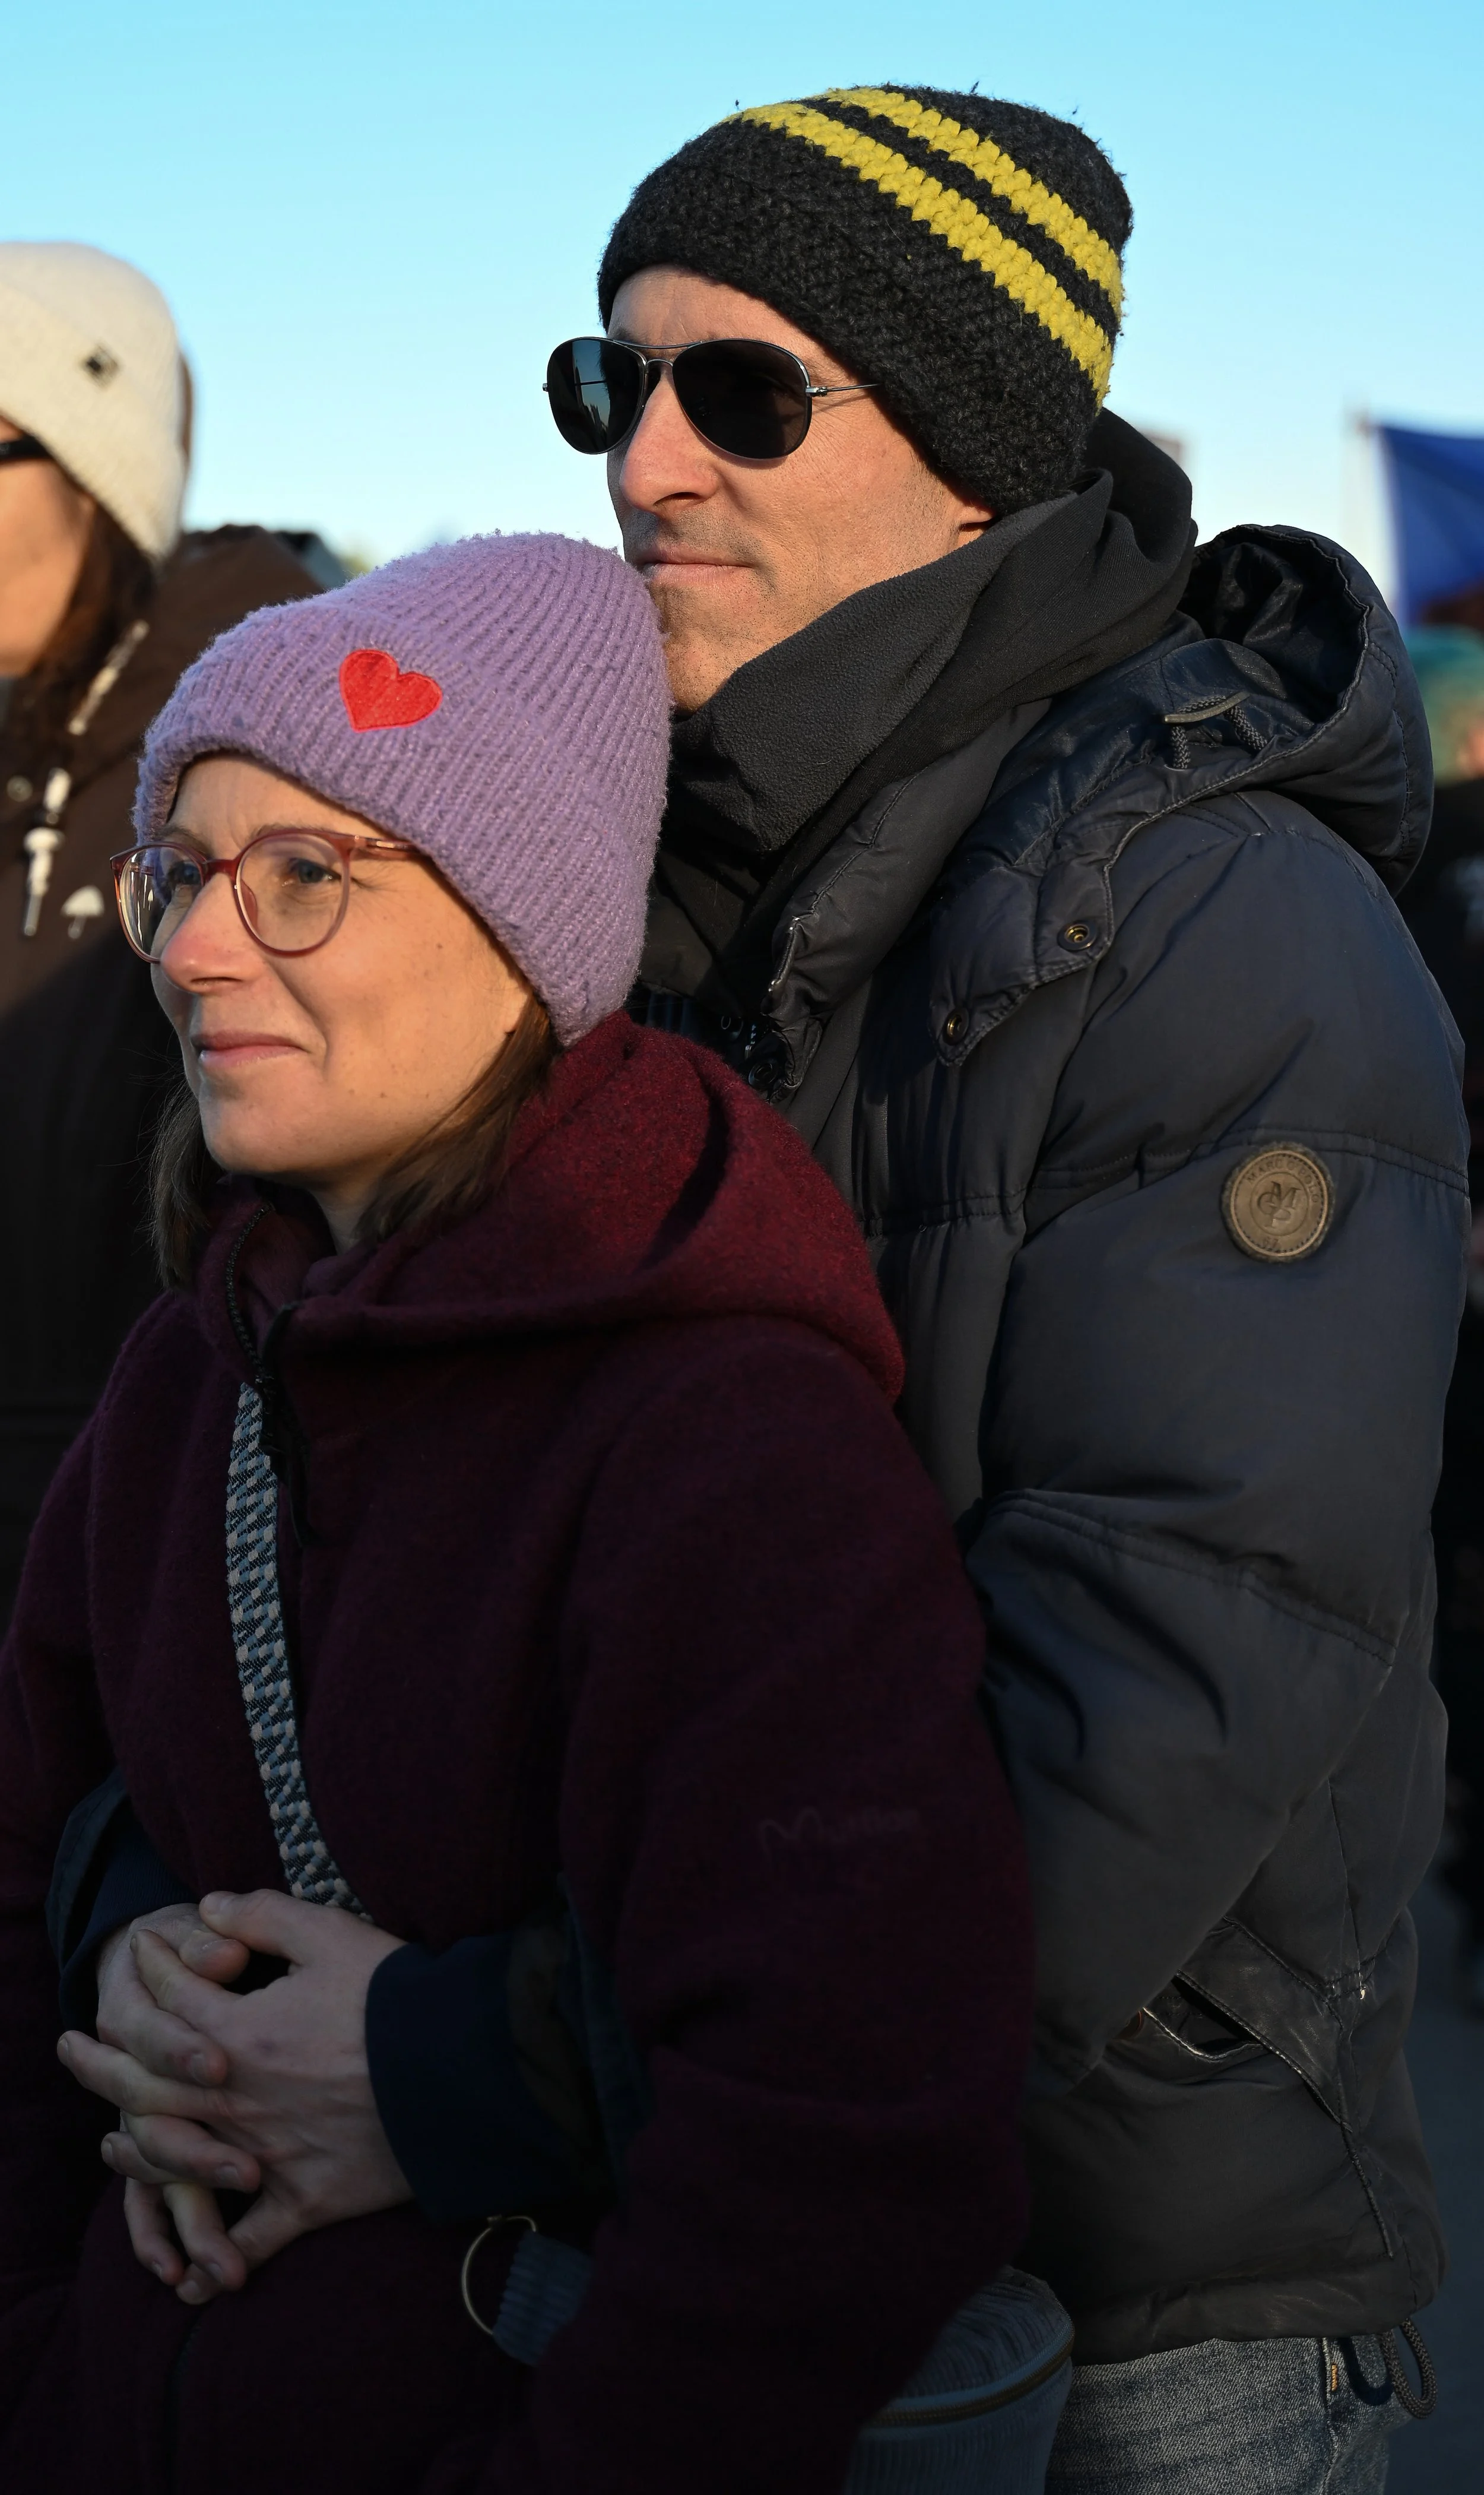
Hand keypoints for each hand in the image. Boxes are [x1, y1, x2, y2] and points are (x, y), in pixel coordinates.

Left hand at [59, 1890, 411, 2302]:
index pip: (174, 1996)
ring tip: (111, 2143)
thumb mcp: (330, 1934)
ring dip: (136, 2152)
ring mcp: (265, 2156)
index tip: (141, 1946)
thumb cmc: (397, 1996)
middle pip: (147, 2082)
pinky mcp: (305, 2200)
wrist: (460, 2071)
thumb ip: (262, 1916)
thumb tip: (207, 1908)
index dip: (154, 1965)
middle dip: (102, 2063)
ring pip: (178, 2161)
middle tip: (70, 2049)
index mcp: (240, 2033)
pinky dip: (216, 2264)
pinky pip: (249, 2242)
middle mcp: (238, 2100)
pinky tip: (189, 2285)